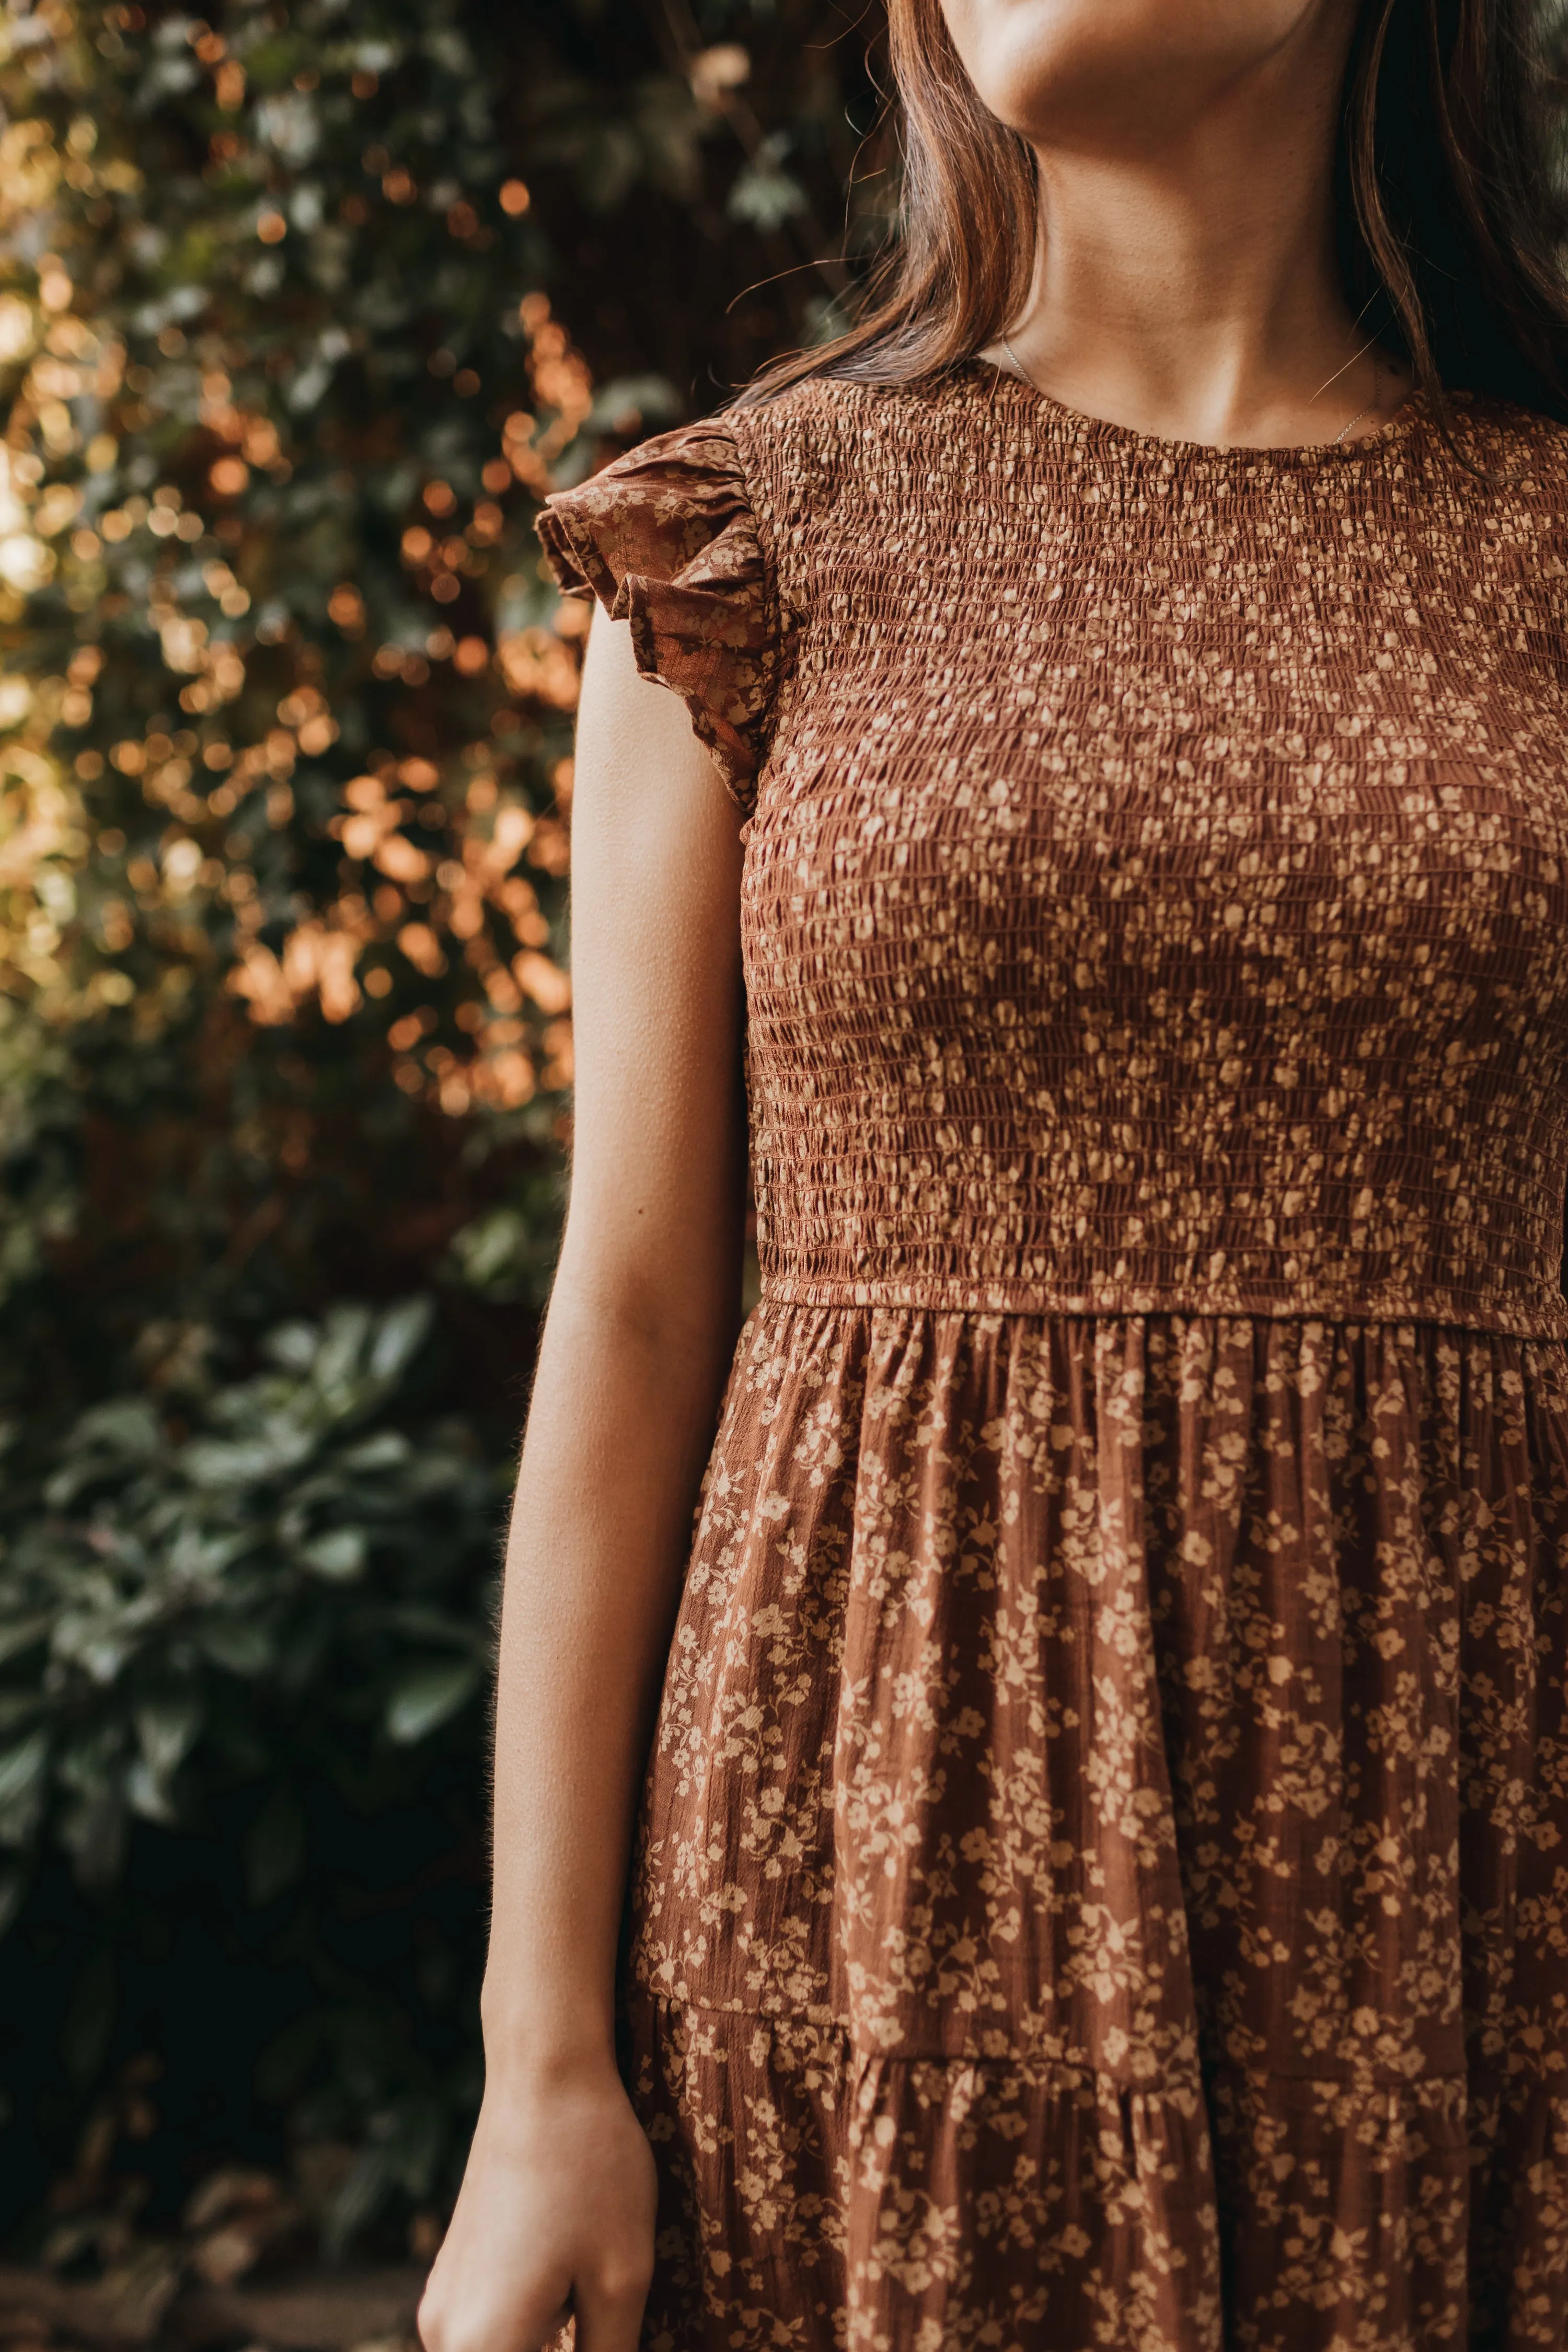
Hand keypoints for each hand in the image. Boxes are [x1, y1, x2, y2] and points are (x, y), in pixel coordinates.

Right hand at [417, 2068, 657, 2351]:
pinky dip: (531, 2343)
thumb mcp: (621, 2281)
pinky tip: (577, 2313)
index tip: (605, 2343)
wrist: (544, 2076)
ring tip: (596, 2315)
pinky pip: (489, 2340)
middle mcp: (444, 2337)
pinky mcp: (453, 2280)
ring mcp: (442, 2306)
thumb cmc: (593, 2171)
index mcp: (482, 2348)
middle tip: (605, 2326)